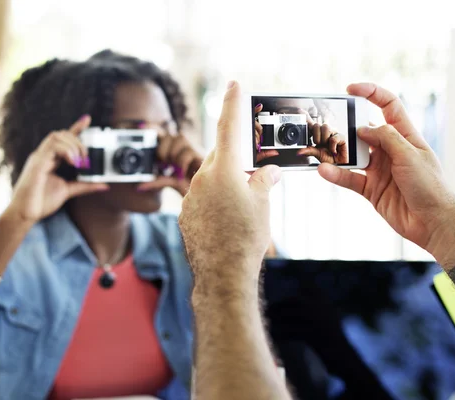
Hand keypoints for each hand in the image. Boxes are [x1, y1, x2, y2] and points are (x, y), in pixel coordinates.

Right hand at [6, 115, 108, 222]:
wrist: (25, 214)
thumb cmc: (40, 203)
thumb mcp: (68, 191)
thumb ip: (85, 186)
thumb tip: (104, 185)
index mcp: (49, 160)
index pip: (62, 138)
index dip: (75, 127)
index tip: (87, 119)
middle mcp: (43, 156)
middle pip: (60, 134)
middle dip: (78, 141)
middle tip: (86, 158)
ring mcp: (38, 158)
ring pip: (56, 136)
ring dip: (73, 146)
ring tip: (79, 162)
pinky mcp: (36, 164)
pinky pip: (52, 148)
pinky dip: (66, 151)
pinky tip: (73, 162)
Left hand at [137, 133, 202, 195]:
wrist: (204, 194)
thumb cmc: (188, 185)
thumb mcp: (169, 181)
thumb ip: (156, 181)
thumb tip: (139, 187)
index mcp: (173, 149)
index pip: (163, 133)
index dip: (154, 129)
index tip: (142, 126)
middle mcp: (183, 146)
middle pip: (169, 134)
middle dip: (162, 150)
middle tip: (164, 164)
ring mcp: (192, 147)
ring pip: (179, 138)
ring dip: (174, 154)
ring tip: (175, 168)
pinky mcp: (201, 153)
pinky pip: (187, 152)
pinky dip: (181, 162)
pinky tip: (182, 172)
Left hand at [179, 82, 282, 283]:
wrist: (222, 273)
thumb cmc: (246, 238)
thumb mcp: (262, 205)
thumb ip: (264, 181)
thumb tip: (270, 171)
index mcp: (223, 170)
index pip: (229, 128)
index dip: (232, 104)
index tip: (233, 84)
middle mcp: (201, 179)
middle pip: (219, 158)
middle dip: (234, 161)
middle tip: (251, 176)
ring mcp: (190, 198)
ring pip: (209, 180)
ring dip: (224, 186)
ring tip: (239, 209)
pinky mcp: (184, 215)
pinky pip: (200, 199)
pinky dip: (213, 203)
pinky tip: (224, 221)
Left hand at [296, 109, 347, 163]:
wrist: (338, 165)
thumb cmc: (328, 159)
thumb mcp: (316, 154)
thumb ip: (308, 150)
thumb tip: (299, 151)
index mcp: (318, 135)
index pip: (312, 124)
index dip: (307, 119)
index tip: (301, 114)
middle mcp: (325, 133)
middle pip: (317, 125)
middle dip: (316, 136)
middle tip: (318, 144)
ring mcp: (333, 134)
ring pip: (325, 127)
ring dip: (324, 139)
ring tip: (326, 147)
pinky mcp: (341, 137)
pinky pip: (334, 137)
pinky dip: (332, 146)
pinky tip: (333, 150)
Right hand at [317, 83, 454, 252]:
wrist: (433, 222)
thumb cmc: (430, 186)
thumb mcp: (410, 155)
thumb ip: (386, 138)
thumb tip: (363, 127)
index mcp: (405, 136)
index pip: (388, 106)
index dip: (371, 93)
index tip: (350, 89)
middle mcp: (390, 150)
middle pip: (364, 131)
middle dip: (347, 126)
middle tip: (329, 125)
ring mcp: (379, 169)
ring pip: (353, 155)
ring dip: (338, 153)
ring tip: (321, 149)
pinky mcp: (370, 188)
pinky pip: (349, 178)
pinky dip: (336, 174)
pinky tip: (325, 171)